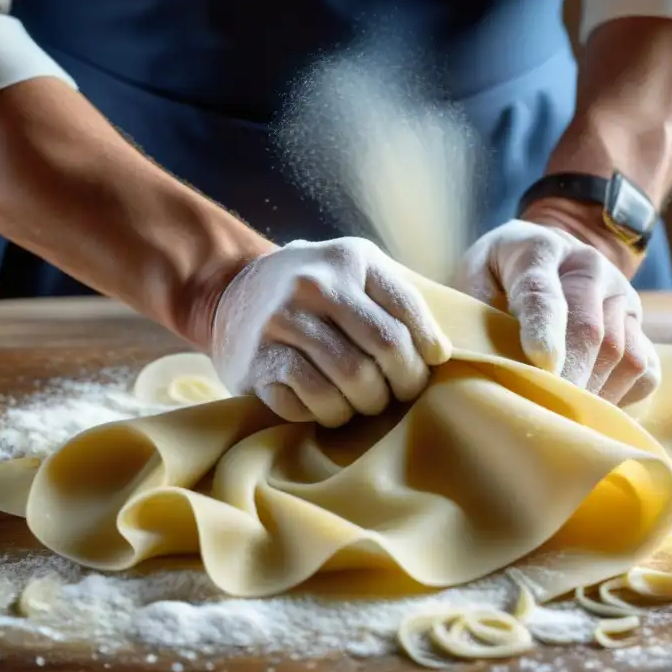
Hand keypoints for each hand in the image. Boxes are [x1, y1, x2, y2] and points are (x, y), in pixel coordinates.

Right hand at [211, 237, 451, 426]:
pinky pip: (312, 402)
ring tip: (365, 401)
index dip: (427, 348)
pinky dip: (328, 413)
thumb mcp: (355, 273)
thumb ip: (397, 300)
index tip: (430, 363)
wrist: (231, 291)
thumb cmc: (316, 291)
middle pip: (385, 349)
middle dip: (403, 382)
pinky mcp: (258, 361)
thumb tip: (440, 353)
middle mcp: (314, 285)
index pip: (406, 312)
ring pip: (352, 381)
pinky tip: (327, 404)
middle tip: (399, 393)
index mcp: (349, 259)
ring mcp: (282, 322)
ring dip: (367, 403)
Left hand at [454, 219, 659, 405]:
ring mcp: (622, 296)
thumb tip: (477, 356)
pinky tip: (588, 405)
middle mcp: (590, 268)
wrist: (548, 252)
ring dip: (592, 393)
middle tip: (544, 415)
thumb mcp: (475, 275)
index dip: (543, 329)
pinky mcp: (640, 325)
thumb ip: (474, 308)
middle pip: (590, 331)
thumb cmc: (500, 273)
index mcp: (539, 250)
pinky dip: (618, 397)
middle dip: (568, 378)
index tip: (541, 363)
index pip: (543, 293)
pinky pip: (644, 371)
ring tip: (560, 416)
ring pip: (622, 355)